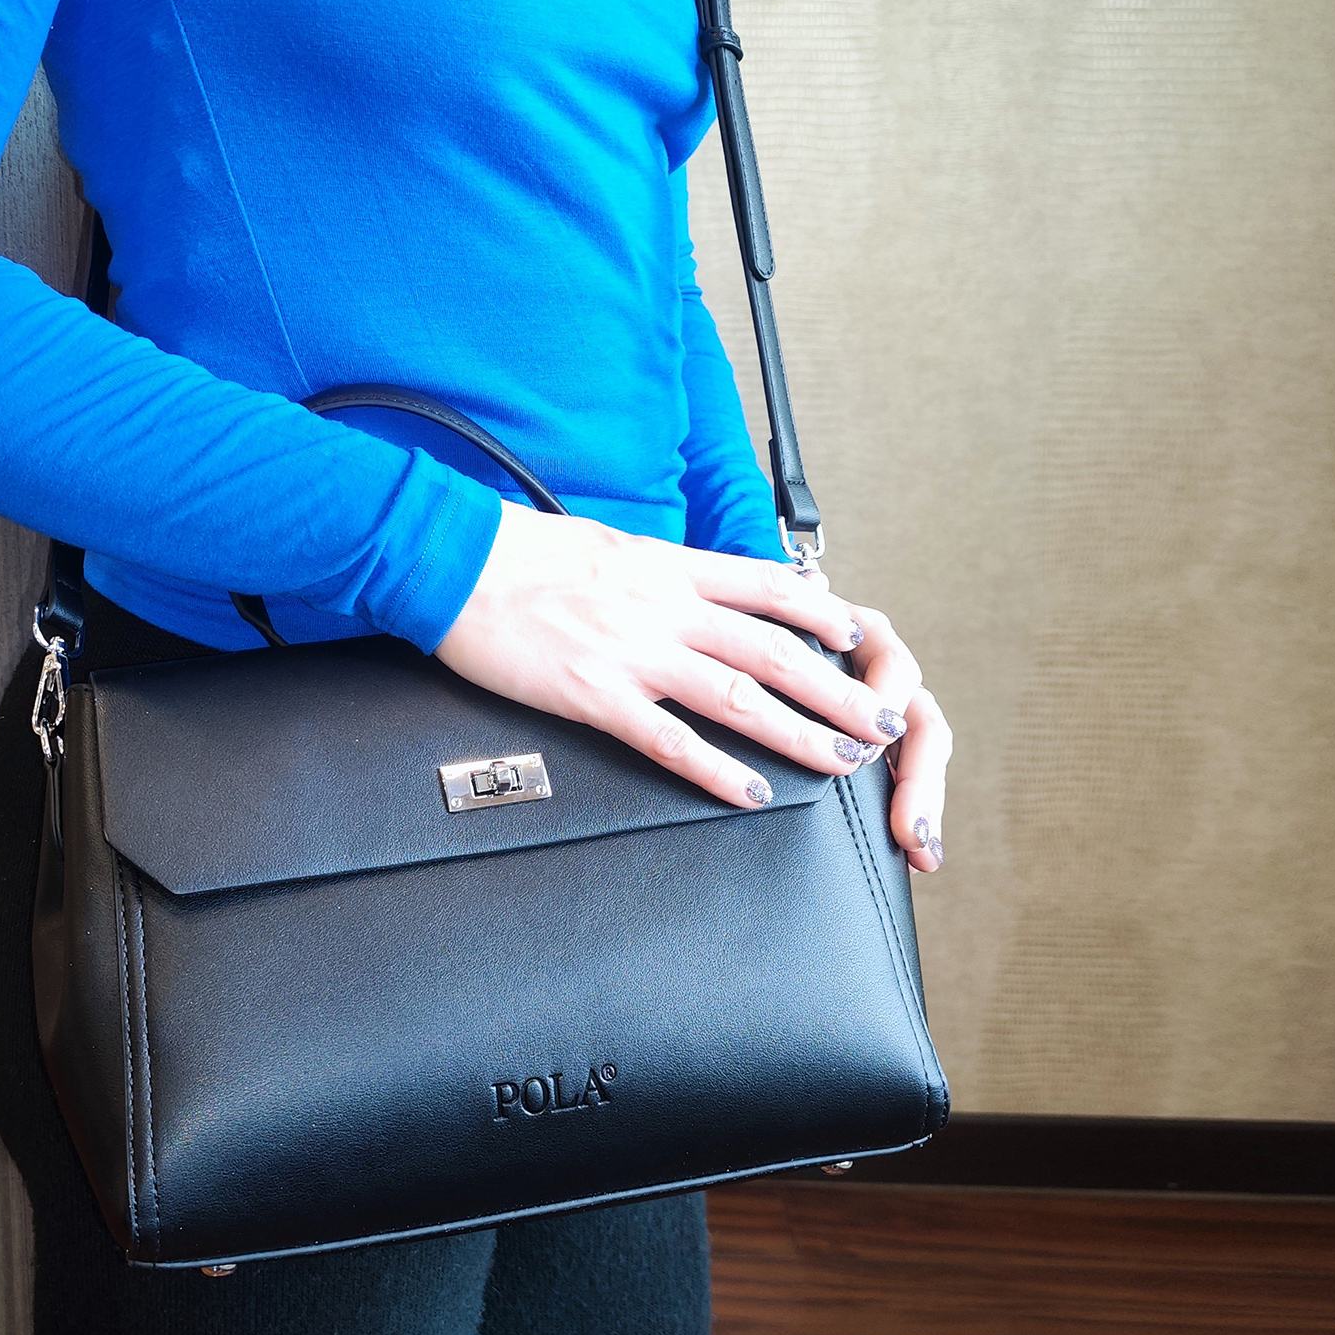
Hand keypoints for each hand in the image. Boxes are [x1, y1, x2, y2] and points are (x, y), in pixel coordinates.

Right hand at [434, 500, 950, 871]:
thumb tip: (683, 581)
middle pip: (773, 650)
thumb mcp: (604, 542)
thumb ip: (652, 569)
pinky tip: (751, 792)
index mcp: (665, 566)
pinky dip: (717, 769)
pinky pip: (669, 740)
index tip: (857, 635)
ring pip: (738, 696)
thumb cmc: (518, 552)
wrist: (453, 558)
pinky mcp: (594, 693)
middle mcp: (662, 606)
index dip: (820, 613)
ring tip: (842, 761)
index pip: (765, 586)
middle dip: (835, 690)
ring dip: (799, 732)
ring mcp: (631, 651)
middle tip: (881, 722)